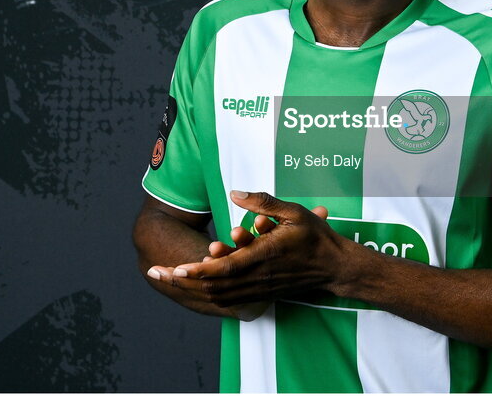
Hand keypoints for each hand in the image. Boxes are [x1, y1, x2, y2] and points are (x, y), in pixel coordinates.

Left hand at [156, 190, 339, 307]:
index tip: (176, 268)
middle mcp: (258, 276)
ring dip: (191, 288)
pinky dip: (208, 293)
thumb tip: (235, 193)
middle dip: (182, 281)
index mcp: (264, 256)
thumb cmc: (316, 237)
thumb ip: (263, 202)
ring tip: (168, 278)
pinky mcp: (261, 293)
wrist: (335, 268)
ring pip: (218, 294)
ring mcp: (258, 288)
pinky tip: (195, 286)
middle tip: (155, 272)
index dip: (198, 270)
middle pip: (212, 286)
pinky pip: (229, 298)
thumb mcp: (293, 211)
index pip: (224, 268)